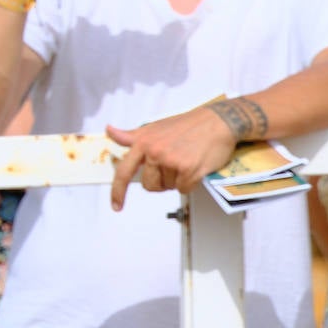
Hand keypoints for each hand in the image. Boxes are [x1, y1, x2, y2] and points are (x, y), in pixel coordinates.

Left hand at [107, 106, 236, 209]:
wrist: (217, 121)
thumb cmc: (187, 124)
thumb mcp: (154, 127)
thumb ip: (131, 136)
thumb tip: (109, 131)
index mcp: (143, 142)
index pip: (124, 171)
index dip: (118, 192)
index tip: (116, 206)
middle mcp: (155, 151)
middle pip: (150, 185)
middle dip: (160, 182)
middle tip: (173, 165)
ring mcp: (171, 161)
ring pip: (168, 187)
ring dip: (177, 179)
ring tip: (185, 160)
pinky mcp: (188, 169)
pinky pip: (184, 189)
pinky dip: (190, 183)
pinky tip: (195, 167)